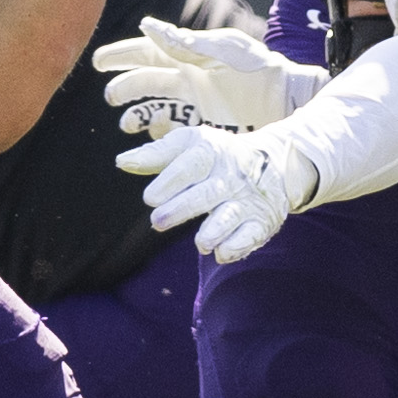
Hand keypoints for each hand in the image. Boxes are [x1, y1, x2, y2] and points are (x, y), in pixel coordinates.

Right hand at [94, 16, 326, 137]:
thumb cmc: (261, 69)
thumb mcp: (223, 51)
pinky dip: (159, 137)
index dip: (122, 56)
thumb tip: (146, 26)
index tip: (99, 62)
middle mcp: (188, 80)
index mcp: (190, 56)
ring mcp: (195, 107)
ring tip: (127, 124)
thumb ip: (186, 43)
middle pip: (145, 81)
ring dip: (137, 116)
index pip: (147, 52)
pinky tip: (153, 140)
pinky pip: (173, 134)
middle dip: (124, 87)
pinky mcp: (205, 131)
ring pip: (155, 110)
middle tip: (110, 97)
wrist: (290, 101)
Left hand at [116, 126, 319, 262]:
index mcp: (211, 151)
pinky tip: (221, 253)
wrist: (277, 162)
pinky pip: (251, 235)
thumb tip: (121, 162)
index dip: (170, 180)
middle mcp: (230, 175)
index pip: (191, 164)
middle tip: (157, 221)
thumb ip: (156, 155)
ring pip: (230, 215)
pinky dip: (237, 246)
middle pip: (206, 192)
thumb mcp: (190, 145)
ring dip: (215, 230)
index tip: (149, 198)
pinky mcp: (261, 220)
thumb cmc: (217, 155)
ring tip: (200, 243)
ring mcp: (247, 199)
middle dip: (182, 208)